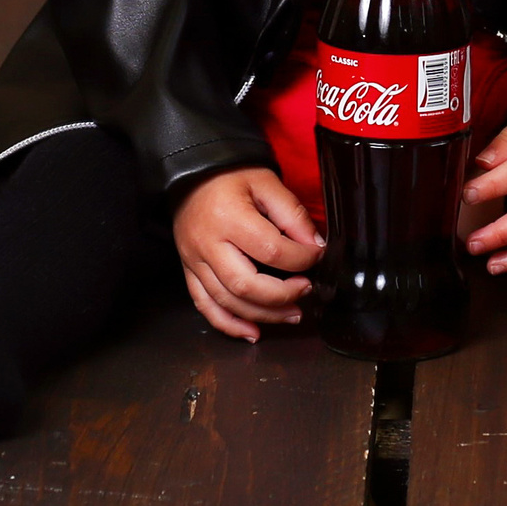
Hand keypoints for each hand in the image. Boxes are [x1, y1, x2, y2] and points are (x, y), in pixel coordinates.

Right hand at [173, 166, 323, 340]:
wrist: (192, 173)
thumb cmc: (230, 176)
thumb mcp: (267, 182)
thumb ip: (292, 214)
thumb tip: (315, 245)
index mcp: (229, 218)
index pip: (271, 250)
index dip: (301, 258)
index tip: (317, 256)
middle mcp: (208, 244)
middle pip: (245, 285)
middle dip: (282, 295)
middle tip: (306, 291)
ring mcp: (194, 262)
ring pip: (227, 302)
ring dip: (262, 315)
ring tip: (291, 315)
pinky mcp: (189, 272)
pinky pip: (205, 306)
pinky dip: (228, 324)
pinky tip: (252, 332)